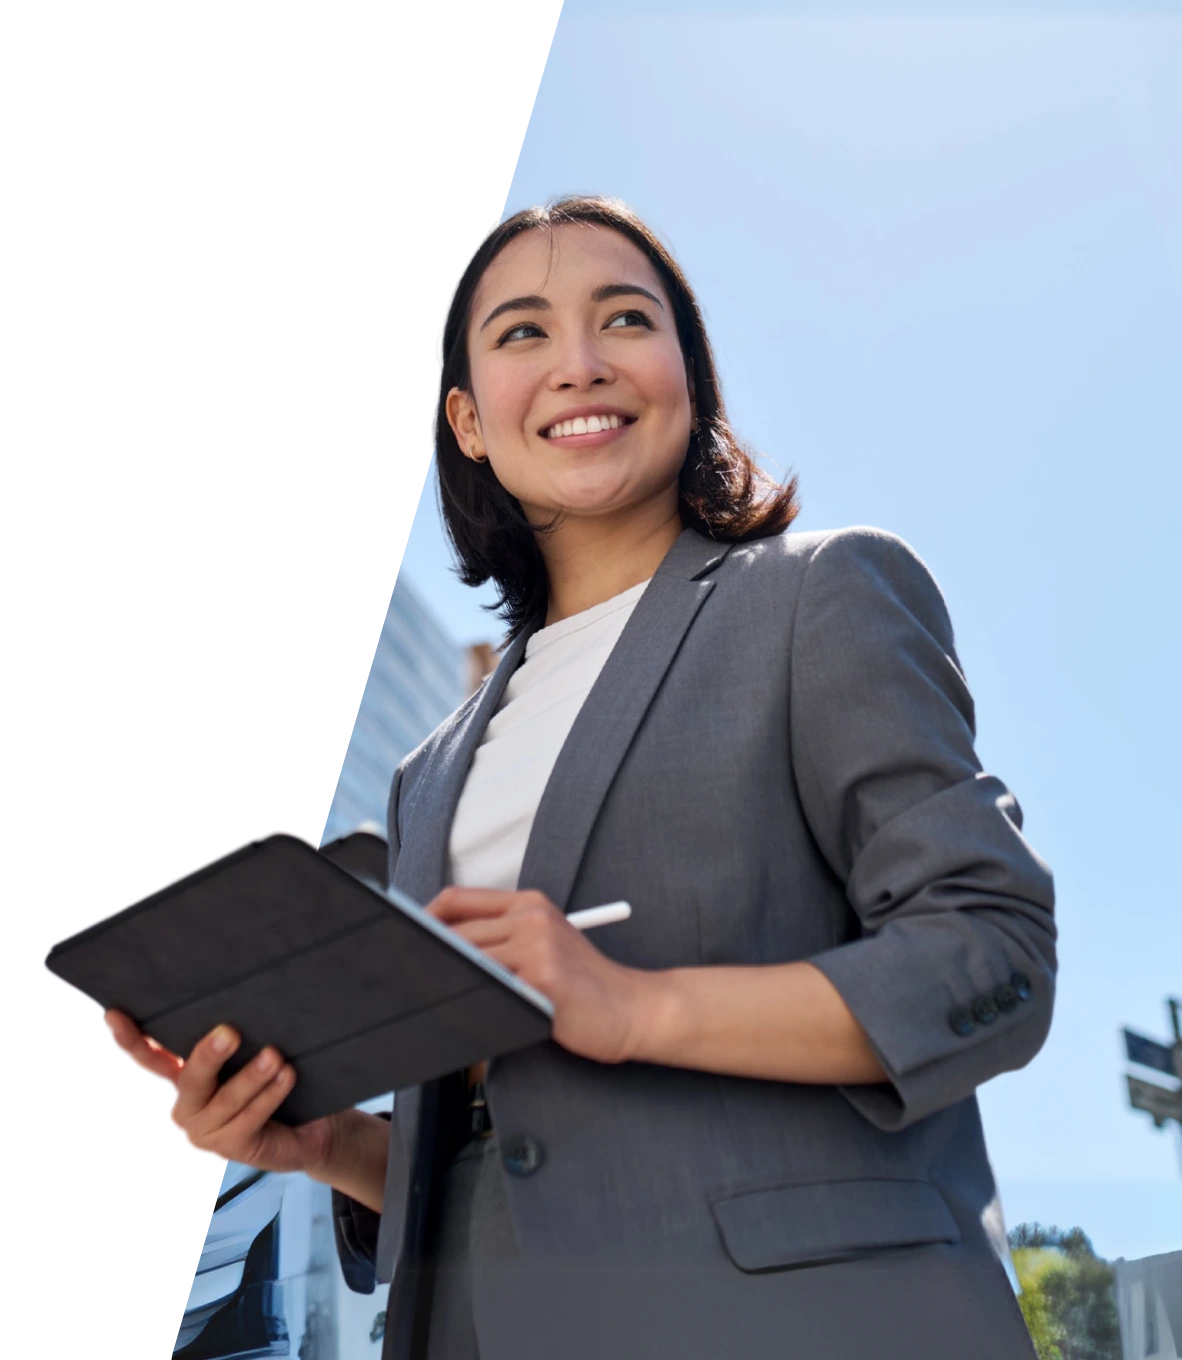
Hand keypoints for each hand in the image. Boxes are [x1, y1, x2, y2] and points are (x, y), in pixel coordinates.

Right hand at [102, 1008, 343, 1177]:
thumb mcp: (250, 1058)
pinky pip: (251, 1118)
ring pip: (227, 1100)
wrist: (308, 1132)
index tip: (113, 1015)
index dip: (131, 1040)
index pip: (152, 1060)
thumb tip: (241, 994)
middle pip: (191, 1080)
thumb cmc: (274, 1084)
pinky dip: (270, 1096)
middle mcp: (188, 1108)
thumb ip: (234, 1041)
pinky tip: (286, 1076)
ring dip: (252, 1076)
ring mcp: (207, 1133)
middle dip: (208, 1056)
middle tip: (230, 1032)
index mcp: (183, 1082)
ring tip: (274, 1055)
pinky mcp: (233, 1148)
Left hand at [424, 887, 652, 1065]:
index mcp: (528, 902)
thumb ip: (501, 939)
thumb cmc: (582, 985)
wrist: (633, 1008)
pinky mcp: (543, 980)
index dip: (420, 919)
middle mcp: (531, 917)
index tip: (403, 943)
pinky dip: (468, 1005)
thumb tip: (437, 951)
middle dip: (423, 957)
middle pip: (454, 931)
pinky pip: (490, 992)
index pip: (456, 899)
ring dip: (442, 982)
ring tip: (422, 999)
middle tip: (399, 980)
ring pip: (467, 961)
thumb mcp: (545, 945)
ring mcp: (538, 946)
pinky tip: (456, 1017)